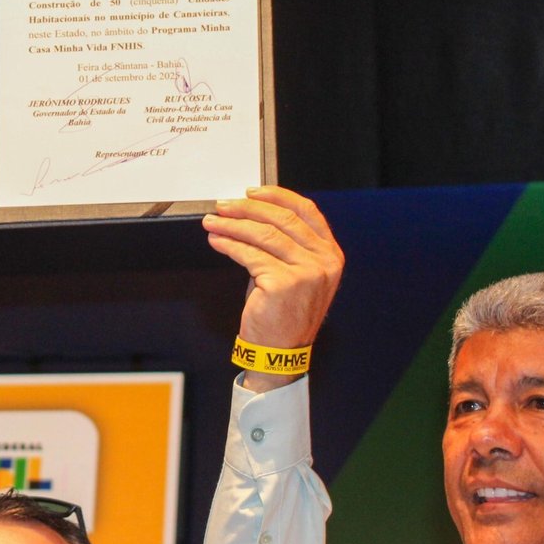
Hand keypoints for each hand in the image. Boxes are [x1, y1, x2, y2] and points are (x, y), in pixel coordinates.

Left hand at [202, 187, 343, 391]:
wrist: (280, 351)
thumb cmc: (283, 313)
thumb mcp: (294, 273)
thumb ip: (284, 245)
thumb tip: (251, 216)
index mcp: (330, 254)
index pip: (307, 211)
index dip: (277, 197)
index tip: (252, 192)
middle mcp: (324, 261)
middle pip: (282, 220)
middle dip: (247, 209)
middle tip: (223, 206)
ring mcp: (307, 272)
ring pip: (263, 235)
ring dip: (233, 225)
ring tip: (213, 222)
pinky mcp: (284, 283)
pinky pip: (250, 255)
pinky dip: (229, 245)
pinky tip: (217, 241)